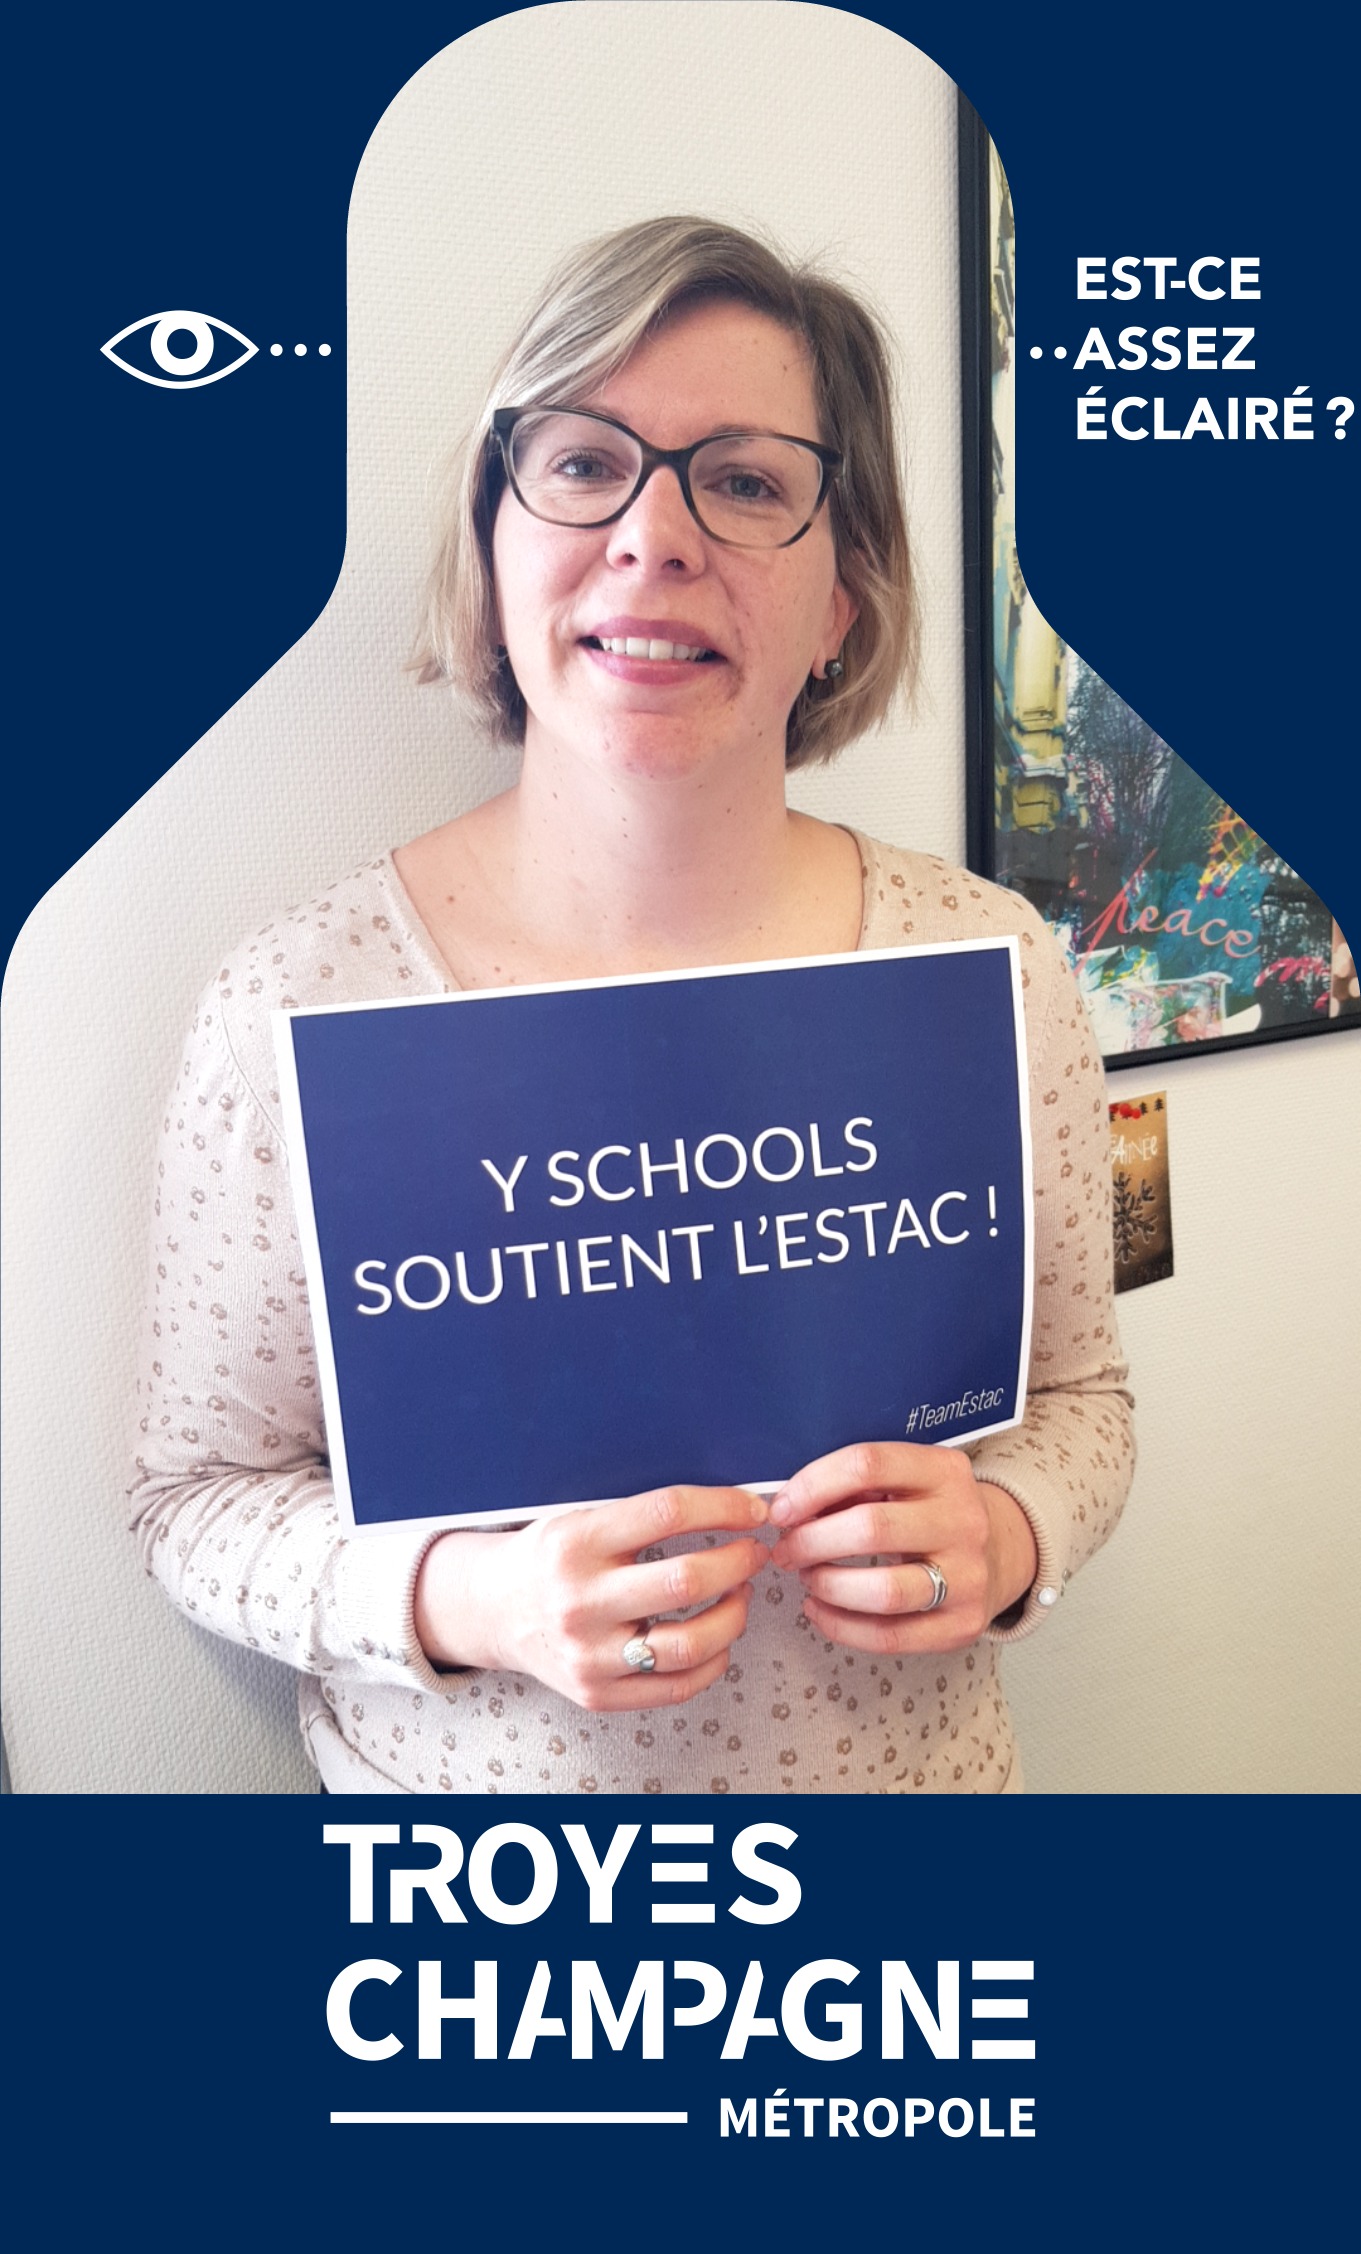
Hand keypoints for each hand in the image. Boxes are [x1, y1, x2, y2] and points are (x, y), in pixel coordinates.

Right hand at [413, 1484, 769, 1708]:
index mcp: (576, 1542)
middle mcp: (580, 1600)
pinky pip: (677, 1686)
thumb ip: (643, 1517)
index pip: (668, 1513)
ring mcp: (588, 1654)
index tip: (752, 1510)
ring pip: (690, 1644)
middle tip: (752, 1553)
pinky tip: (717, 1639)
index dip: (724, 1507)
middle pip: (687, 1580)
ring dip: (734, 1615)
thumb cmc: (549, 1559)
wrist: (494, 1611)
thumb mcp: (578, 1518)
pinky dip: (714, 1661)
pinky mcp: (597, 1694)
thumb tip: (730, 1508)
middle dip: (739, 1562)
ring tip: (738, 1595)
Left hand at [767, 1441, 1037, 1653]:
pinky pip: (890, 1636)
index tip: (782, 1509)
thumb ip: (855, 1487)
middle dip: (811, 1542)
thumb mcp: (905, 1481)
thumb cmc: (929, 1512)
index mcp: (945, 1470)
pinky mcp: (962, 1624)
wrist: (998, 1553)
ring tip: (807, 1578)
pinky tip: (820, 1610)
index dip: (812, 1486)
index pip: (868, 1465)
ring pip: (883, 1591)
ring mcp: (968, 1576)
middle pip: (871, 1529)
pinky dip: (841, 1626)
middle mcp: (964, 1520)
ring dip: (828, 1585)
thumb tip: (788, 1507)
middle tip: (786, 1550)